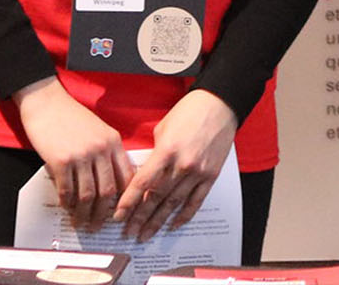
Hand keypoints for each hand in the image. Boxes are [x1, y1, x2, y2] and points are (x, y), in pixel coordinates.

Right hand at [12, 77, 133, 232]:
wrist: (46, 102)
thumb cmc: (71, 116)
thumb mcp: (100, 130)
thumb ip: (108, 152)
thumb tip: (111, 181)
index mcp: (113, 142)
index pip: (126, 177)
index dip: (125, 199)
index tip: (120, 212)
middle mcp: (100, 149)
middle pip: (108, 191)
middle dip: (103, 213)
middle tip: (98, 226)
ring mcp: (81, 155)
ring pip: (87, 194)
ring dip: (84, 213)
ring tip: (81, 223)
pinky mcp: (60, 160)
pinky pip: (67, 189)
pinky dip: (67, 203)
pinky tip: (66, 208)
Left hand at [115, 90, 237, 239]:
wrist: (220, 104)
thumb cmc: (188, 112)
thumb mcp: (162, 129)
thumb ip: (154, 154)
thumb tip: (145, 173)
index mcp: (166, 151)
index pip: (142, 183)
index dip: (128, 202)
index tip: (118, 216)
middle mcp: (182, 165)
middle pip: (156, 198)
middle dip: (140, 217)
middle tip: (128, 232)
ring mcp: (198, 172)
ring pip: (174, 203)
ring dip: (158, 221)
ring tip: (146, 234)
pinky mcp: (211, 175)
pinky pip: (196, 200)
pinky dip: (185, 214)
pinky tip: (173, 224)